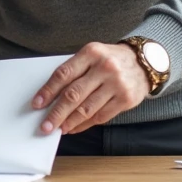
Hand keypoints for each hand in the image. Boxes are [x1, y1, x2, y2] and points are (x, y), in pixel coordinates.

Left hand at [32, 42, 149, 135]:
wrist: (144, 63)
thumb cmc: (110, 59)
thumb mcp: (92, 55)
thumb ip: (75, 70)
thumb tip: (51, 95)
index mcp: (91, 52)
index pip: (64, 74)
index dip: (48, 91)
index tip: (37, 104)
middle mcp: (104, 67)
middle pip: (73, 94)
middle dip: (56, 113)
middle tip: (45, 125)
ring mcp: (117, 84)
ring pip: (86, 108)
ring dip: (69, 121)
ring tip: (59, 128)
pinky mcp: (126, 99)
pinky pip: (101, 116)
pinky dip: (85, 124)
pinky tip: (75, 127)